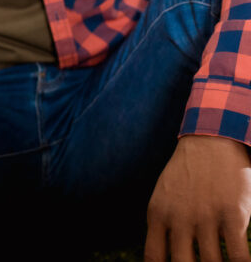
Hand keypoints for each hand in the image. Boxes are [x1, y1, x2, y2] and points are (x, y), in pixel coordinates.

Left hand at [144, 135, 250, 261]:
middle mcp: (178, 219)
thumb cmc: (188, 174)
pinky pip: (238, 256)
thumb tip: (164, 257)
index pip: (154, 258)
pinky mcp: (233, 215)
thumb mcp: (163, 197)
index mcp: (158, 215)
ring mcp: (206, 218)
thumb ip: (162, 225)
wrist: (211, 141)